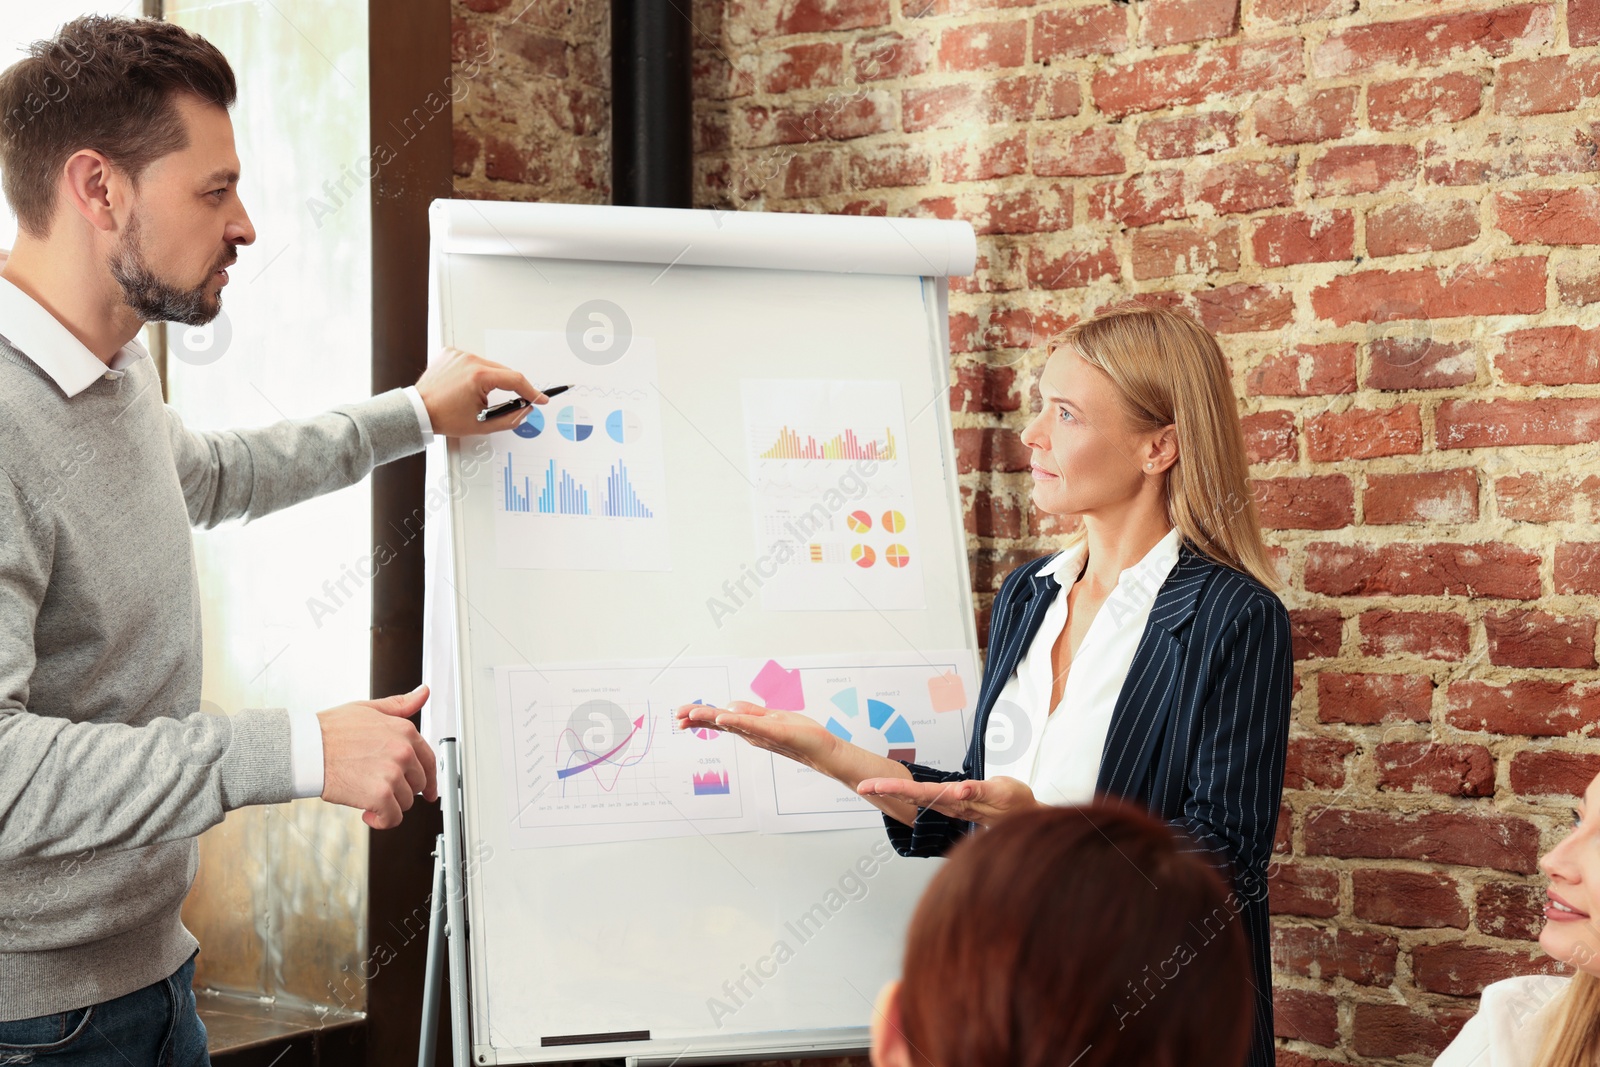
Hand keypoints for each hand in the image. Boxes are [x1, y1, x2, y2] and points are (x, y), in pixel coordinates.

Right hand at [318, 684, 438, 829]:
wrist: (306, 748)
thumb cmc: (331, 730)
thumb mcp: (369, 709)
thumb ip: (400, 705)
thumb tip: (423, 692)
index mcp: (404, 731)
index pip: (429, 760)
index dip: (430, 779)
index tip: (429, 791)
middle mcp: (403, 752)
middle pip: (418, 783)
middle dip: (402, 790)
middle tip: (382, 789)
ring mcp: (393, 773)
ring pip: (406, 802)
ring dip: (388, 804)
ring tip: (368, 795)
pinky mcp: (380, 795)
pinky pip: (392, 817)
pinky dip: (381, 820)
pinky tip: (368, 814)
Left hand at [414, 346, 548, 437]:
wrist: (419, 411)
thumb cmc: (444, 417)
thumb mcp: (482, 425)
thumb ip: (510, 418)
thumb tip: (525, 409)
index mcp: (479, 376)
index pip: (515, 379)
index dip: (531, 391)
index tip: (541, 398)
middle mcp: (470, 360)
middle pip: (503, 372)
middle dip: (508, 387)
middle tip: (503, 403)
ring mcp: (459, 355)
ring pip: (489, 366)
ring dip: (490, 380)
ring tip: (475, 396)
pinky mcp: (451, 353)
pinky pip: (472, 361)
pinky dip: (474, 373)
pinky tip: (465, 385)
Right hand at [675, 701, 840, 771]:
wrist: (822, 749)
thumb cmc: (800, 734)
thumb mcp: (771, 719)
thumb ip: (750, 714)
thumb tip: (727, 708)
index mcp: (749, 727)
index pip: (719, 718)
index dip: (700, 715)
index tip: (680, 715)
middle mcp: (751, 732)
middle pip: (719, 722)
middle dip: (697, 718)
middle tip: (676, 717)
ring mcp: (761, 733)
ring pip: (731, 724)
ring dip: (710, 718)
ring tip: (691, 715)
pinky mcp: (775, 733)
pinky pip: (753, 726)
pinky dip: (736, 722)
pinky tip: (723, 719)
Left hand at [855, 774, 1038, 827]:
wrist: (1027, 813)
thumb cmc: (1014, 802)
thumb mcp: (1000, 792)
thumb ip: (979, 792)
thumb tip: (959, 791)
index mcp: (955, 800)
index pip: (919, 793)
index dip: (894, 788)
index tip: (872, 787)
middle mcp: (950, 802)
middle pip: (913, 794)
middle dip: (886, 789)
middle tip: (861, 785)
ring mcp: (953, 802)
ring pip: (919, 796)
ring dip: (896, 791)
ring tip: (873, 786)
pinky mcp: (959, 799)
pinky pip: (931, 796)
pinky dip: (912, 792)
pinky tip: (898, 791)